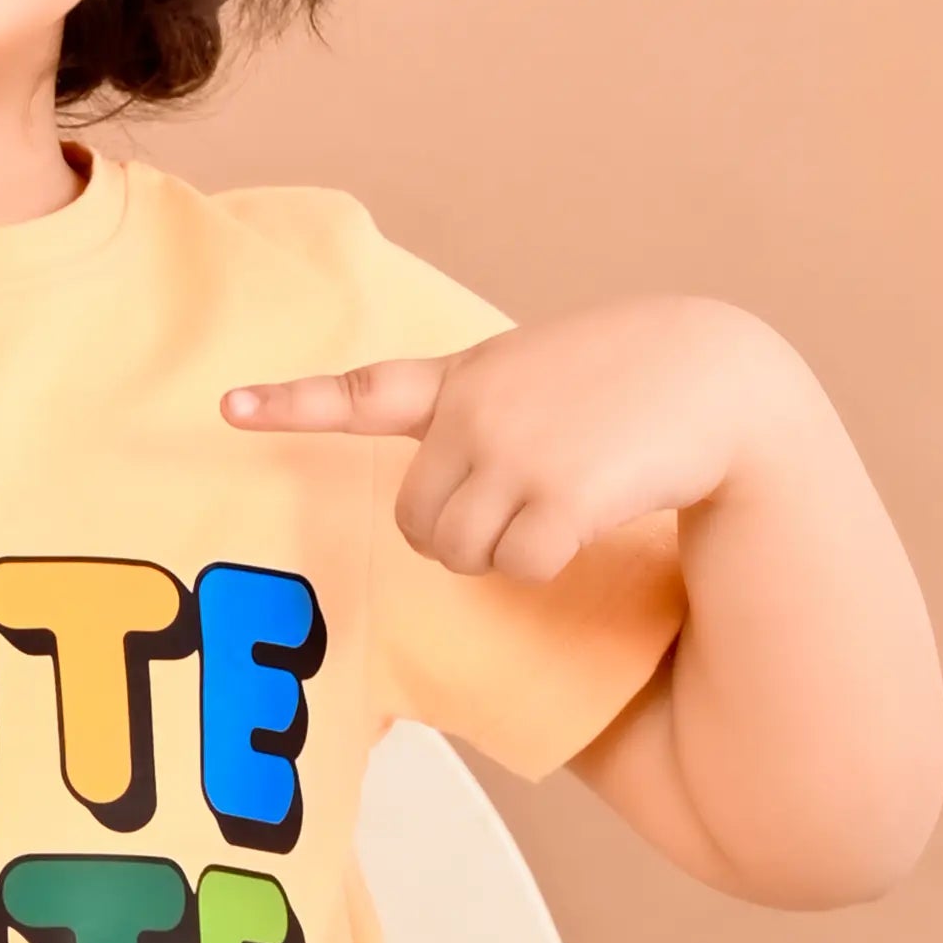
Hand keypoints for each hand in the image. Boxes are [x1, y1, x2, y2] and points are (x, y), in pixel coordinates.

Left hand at [226, 297, 806, 581]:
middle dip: (460, 536)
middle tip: (525, 505)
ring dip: (505, 553)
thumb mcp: (545, 376)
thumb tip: (460, 523)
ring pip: (460, 555)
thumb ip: (487, 422)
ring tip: (566, 498)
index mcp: (465, 379)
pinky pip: (518, 568)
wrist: (715, 373)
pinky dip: (551, 563)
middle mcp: (472, 413)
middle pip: (417, 525)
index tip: (227, 407)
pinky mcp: (552, 494)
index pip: (364, 392)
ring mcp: (509, 451)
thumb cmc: (633, 384)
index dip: (292, 403)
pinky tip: (592, 516)